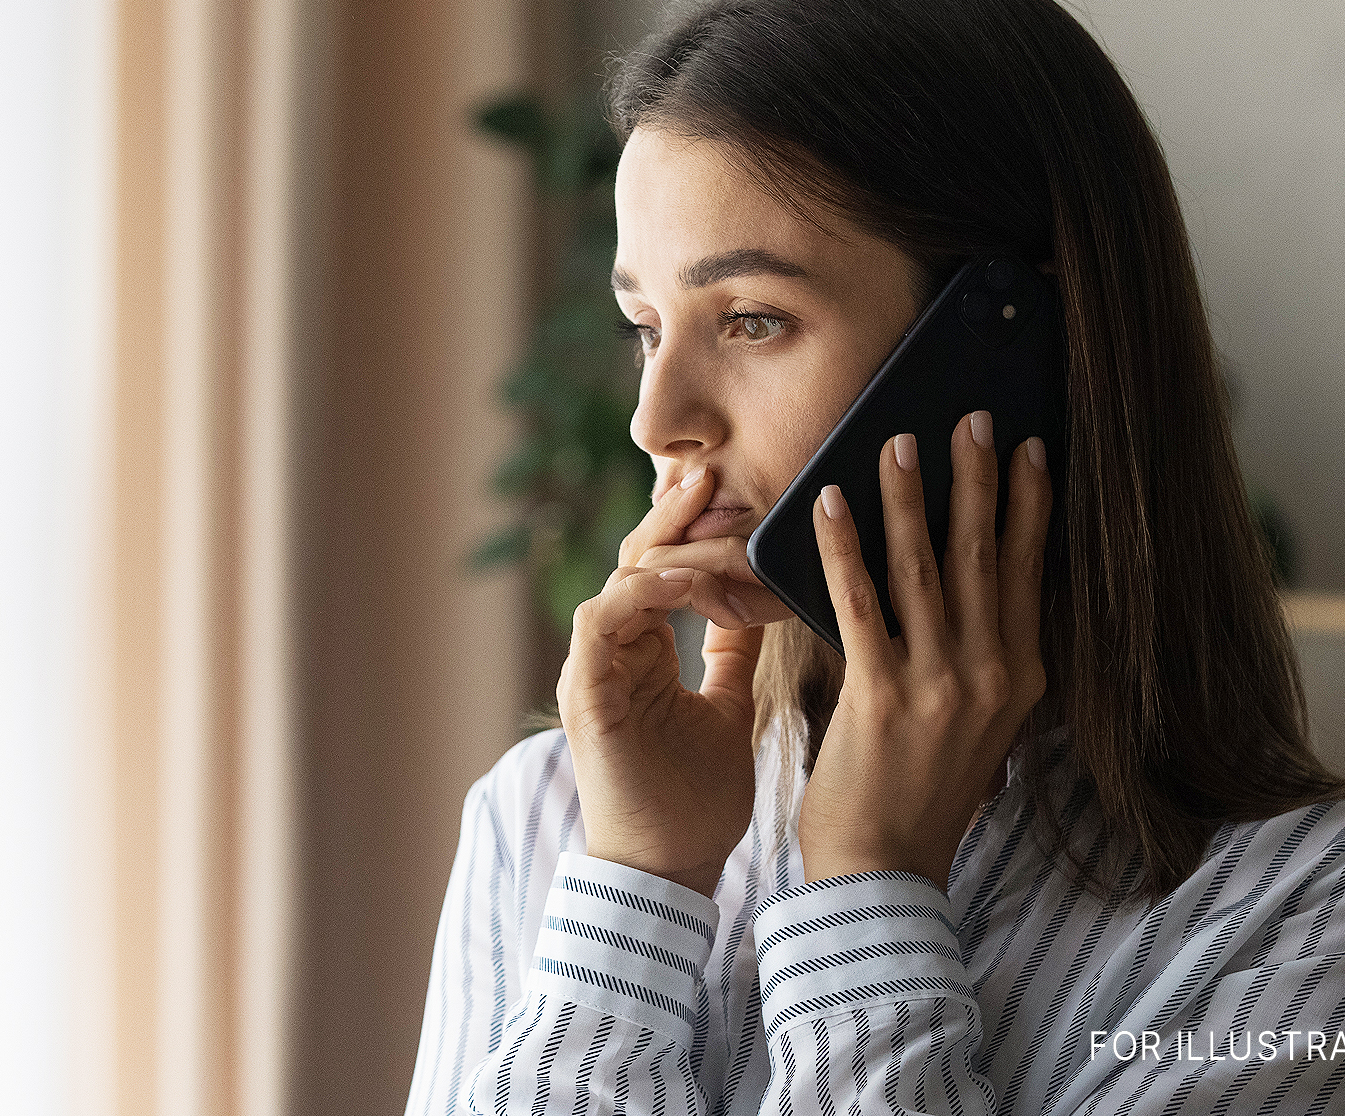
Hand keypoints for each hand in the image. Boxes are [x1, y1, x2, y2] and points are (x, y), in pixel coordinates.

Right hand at [558, 466, 770, 895]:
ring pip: (620, 578)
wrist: (670, 872)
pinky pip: (603, 619)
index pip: (663, 566)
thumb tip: (759, 602)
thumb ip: (733, 653)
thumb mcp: (729, 708)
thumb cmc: (698, 802)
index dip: (696, 529)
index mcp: (642, 651)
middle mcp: (611, 652)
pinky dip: (644, 593)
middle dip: (676, 515)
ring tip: (715, 520)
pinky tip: (688, 580)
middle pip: (636, 558)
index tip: (741, 493)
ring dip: (669, 548)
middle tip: (716, 472)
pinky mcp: (585, 693)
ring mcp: (593, 670)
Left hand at [797, 411, 1053, 887]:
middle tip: (972, 417)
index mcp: (1020, 678)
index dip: (1030, 505)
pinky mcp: (880, 694)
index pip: (1029, 572)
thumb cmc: (920, 793)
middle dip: (979, 478)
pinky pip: (859, 601)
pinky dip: (844, 546)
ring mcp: (938, 684)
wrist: (884, 870)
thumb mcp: (980, 727)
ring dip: (910, 496)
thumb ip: (982, 660)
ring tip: (899, 441)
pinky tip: (830, 502)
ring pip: (924, 567)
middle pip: (984, 555)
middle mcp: (990, 675)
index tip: (1031, 448)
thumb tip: (970, 587)